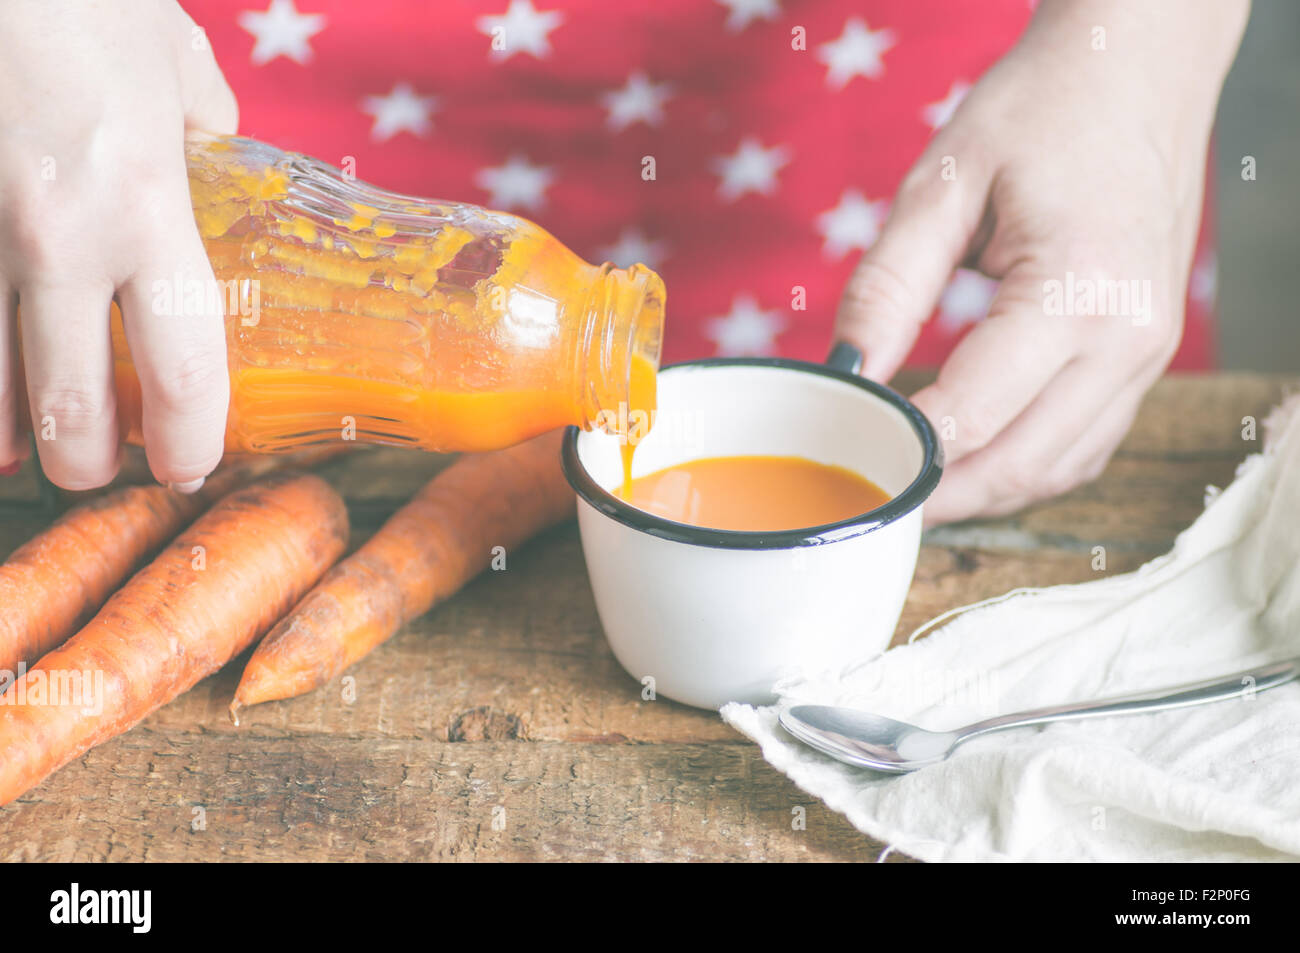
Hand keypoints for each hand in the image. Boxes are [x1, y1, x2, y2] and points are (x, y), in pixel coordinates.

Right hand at [0, 0, 236, 489]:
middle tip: (96, 470)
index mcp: (143, 204)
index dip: (187, 437)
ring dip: (2, 433)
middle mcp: (55, 235)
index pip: (181, 364)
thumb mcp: (170, 55)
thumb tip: (218, 157)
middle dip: (85, 459)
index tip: (188, 467)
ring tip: (19, 452)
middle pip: (69, 401)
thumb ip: (203, 125)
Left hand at [833, 0, 1247, 524]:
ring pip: (1057, 469)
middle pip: (1018, 465)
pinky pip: (1085, 444)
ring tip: (909, 482)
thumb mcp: (943, 186)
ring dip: (981, 490)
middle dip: (937, 494)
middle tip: (867, 496)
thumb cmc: (1042, 109)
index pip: (970, 415)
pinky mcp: (1146, 356)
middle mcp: (1127, 341)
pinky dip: (1024, 464)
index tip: (842, 455)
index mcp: (1078, 295)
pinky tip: (970, 453)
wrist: (1137, 68)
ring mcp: (1147, 355)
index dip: (900, 449)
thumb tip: (843, 374)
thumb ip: (888, 288)